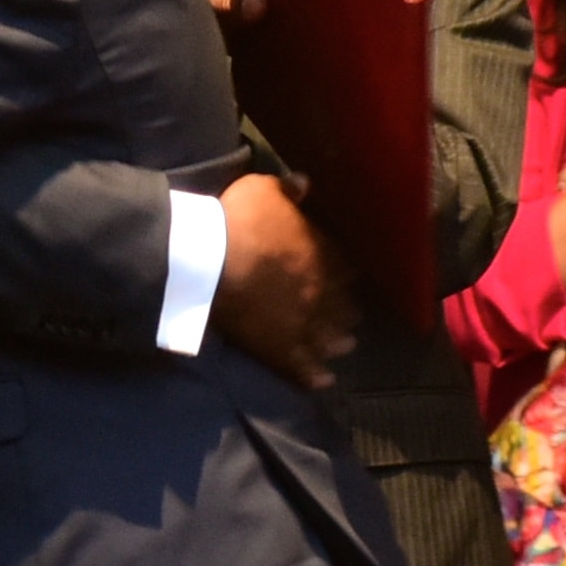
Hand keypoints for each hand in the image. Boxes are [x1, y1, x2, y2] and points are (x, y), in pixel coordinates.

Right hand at [213, 172, 350, 389]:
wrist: (211, 260)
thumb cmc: (238, 220)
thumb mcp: (263, 189)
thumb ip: (288, 189)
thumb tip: (306, 183)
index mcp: (322, 253)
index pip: (345, 264)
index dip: (349, 270)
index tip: (353, 274)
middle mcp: (322, 292)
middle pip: (343, 305)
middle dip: (348, 309)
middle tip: (354, 316)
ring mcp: (304, 323)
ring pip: (330, 338)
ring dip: (339, 341)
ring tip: (345, 346)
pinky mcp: (280, 349)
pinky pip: (302, 368)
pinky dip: (315, 376)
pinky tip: (324, 382)